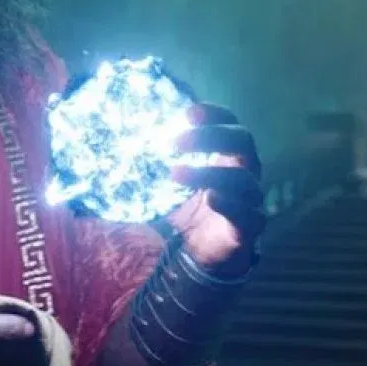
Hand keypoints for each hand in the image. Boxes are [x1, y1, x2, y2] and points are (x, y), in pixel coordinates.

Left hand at [165, 104, 265, 271]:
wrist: (202, 253)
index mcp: (228, 154)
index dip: (215, 114)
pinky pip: (250, 215)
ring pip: (243, 179)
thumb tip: (115, 136)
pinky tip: (211, 199)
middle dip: (211, 136)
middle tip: (175, 142)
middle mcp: (245, 171)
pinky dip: (231, 204)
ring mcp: (251, 200)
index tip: (188, 112)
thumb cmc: (187, 208)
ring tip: (174, 173)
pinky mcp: (249, 229)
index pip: (230, 123)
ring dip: (209, 172)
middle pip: (243, 142)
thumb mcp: (168, 179)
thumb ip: (153, 158)